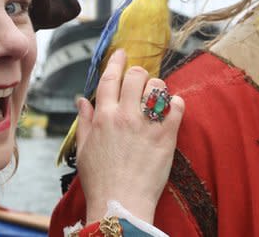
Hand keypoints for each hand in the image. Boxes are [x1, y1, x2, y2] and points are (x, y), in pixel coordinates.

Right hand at [75, 49, 184, 224]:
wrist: (120, 204)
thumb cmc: (100, 181)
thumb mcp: (83, 149)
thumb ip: (85, 121)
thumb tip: (81, 100)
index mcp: (104, 117)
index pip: (110, 78)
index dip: (116, 61)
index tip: (121, 53)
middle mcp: (125, 116)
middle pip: (136, 76)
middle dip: (140, 72)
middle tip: (141, 79)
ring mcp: (147, 125)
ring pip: (158, 87)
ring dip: (158, 87)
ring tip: (157, 96)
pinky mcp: (167, 136)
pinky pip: (177, 107)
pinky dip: (177, 103)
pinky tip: (174, 107)